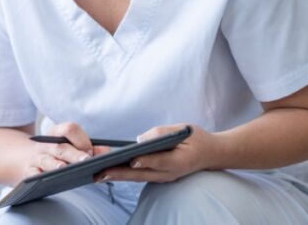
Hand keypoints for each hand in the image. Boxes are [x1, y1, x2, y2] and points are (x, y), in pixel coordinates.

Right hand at [25, 122, 111, 177]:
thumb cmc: (57, 154)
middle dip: (73, 154)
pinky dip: (39, 176)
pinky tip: (46, 180)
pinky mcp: (29, 172)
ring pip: (46, 160)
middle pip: (60, 147)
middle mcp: (45, 144)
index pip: (69, 129)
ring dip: (55, 164)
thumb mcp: (70, 147)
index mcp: (56, 134)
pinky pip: (33, 174)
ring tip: (64, 168)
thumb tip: (106, 152)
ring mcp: (36, 157)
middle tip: (86, 160)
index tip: (90, 151)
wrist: (28, 159)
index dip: (81, 139)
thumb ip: (90, 148)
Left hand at [94, 123, 217, 182]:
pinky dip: (123, 174)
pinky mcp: (157, 176)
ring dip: (117, 176)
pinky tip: (106, 171)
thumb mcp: (183, 129)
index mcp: (179, 160)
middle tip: (100, 173)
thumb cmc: (195, 138)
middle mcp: (169, 173)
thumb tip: (139, 140)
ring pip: (137, 178)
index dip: (145, 161)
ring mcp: (163, 177)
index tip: (131, 160)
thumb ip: (162, 133)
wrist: (210, 154)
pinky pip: (138, 176)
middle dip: (120, 174)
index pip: (159, 161)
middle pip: (142, 174)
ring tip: (96, 174)